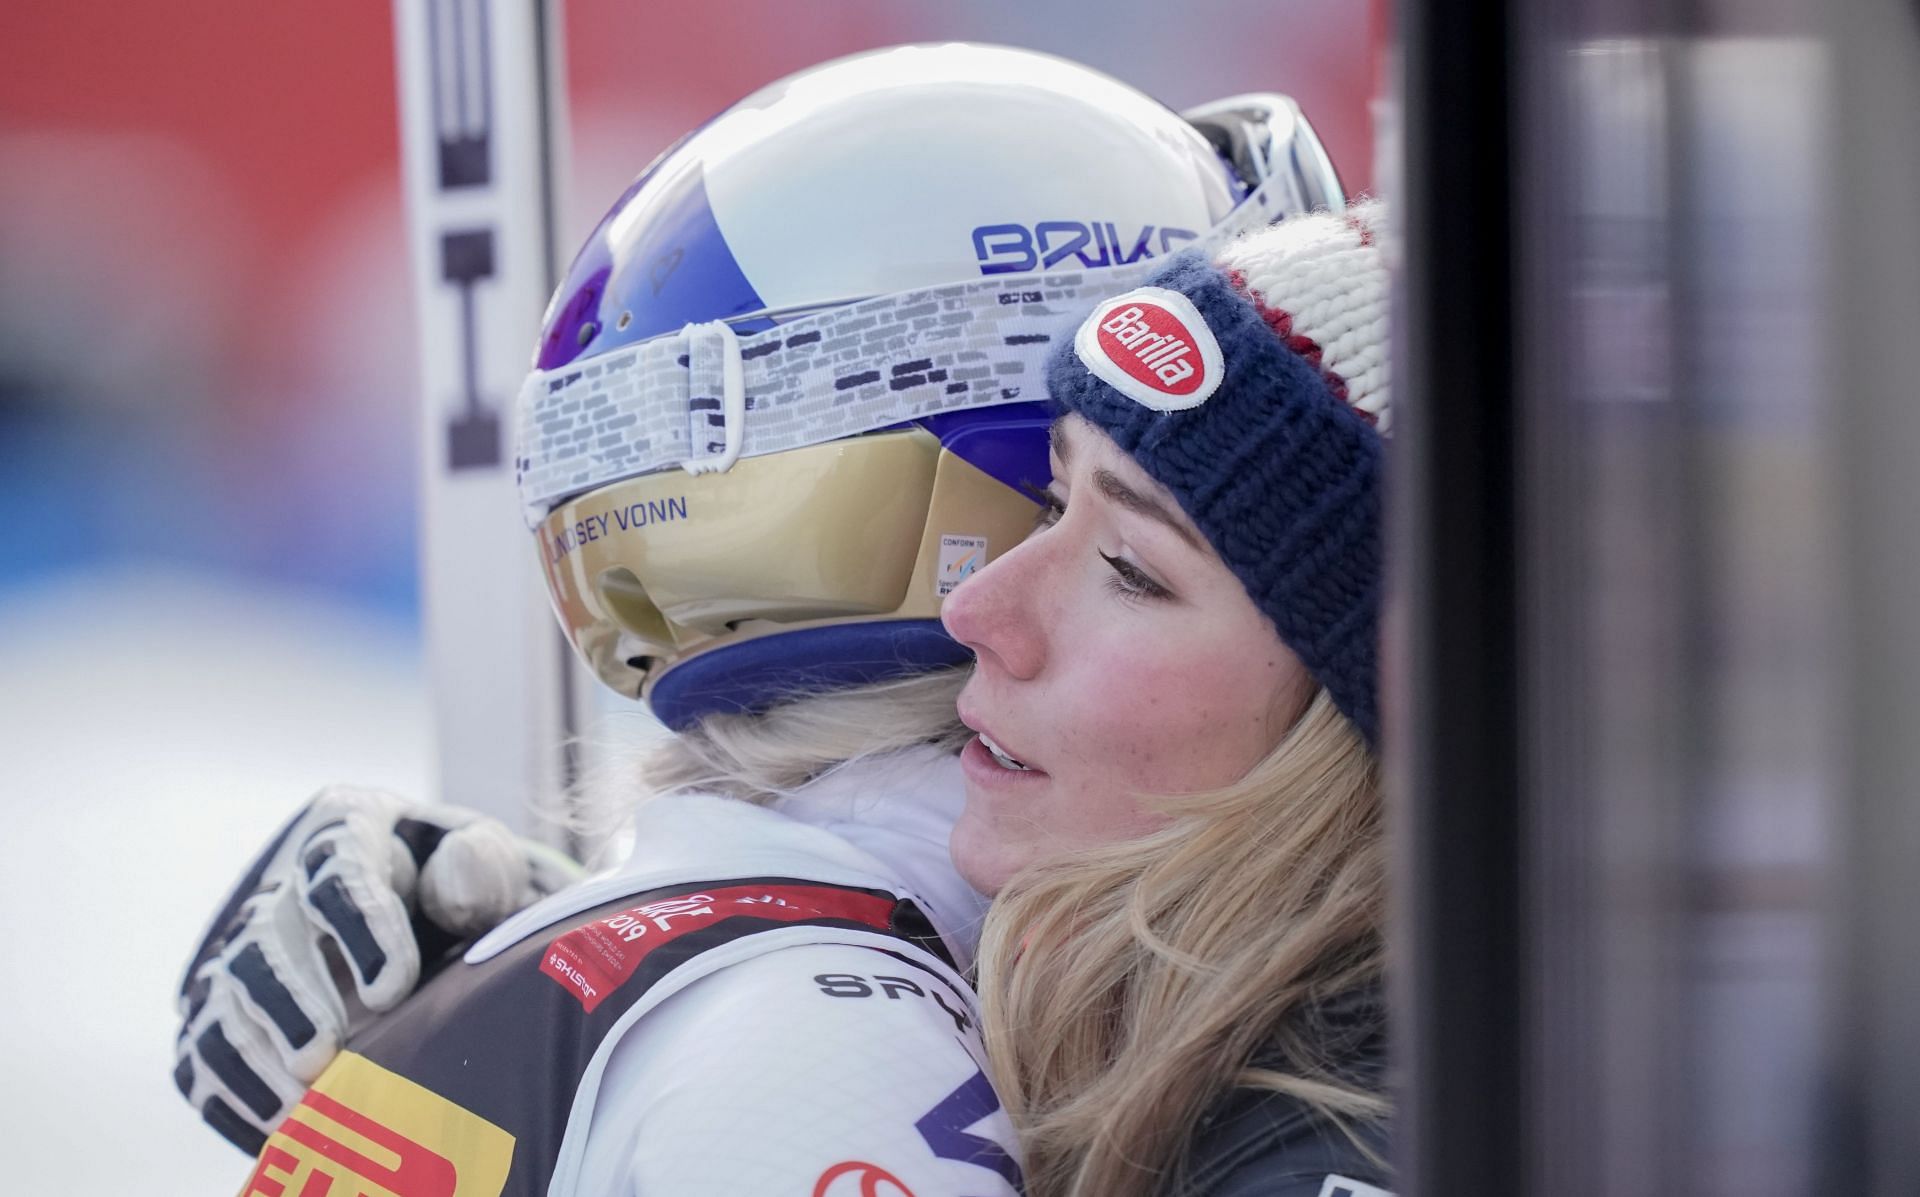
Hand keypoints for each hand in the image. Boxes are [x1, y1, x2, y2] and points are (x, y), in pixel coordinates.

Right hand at [172, 785, 581, 1152]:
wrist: (427, 916)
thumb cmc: (461, 884)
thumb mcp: (487, 860)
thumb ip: (484, 866)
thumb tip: (454, 886)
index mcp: (348, 827)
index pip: (339, 867)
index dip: (359, 928)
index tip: (392, 990)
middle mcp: (282, 883)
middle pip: (265, 938)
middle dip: (289, 1001)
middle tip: (324, 1056)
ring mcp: (245, 947)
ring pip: (221, 999)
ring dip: (251, 1056)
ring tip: (296, 1106)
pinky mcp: (225, 1009)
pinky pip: (202, 1053)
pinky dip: (231, 1093)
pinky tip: (273, 1128)